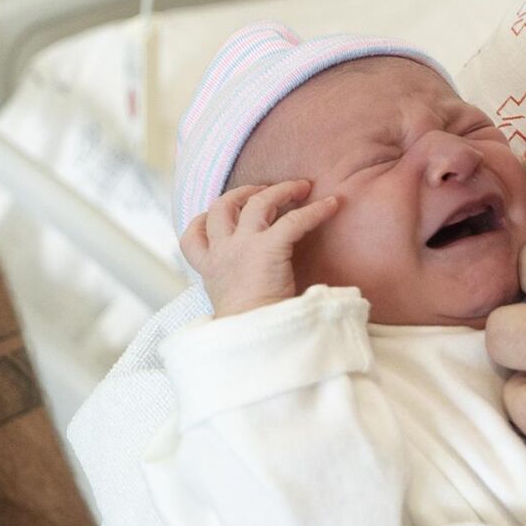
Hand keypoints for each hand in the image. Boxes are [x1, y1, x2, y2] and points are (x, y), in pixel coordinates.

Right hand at [180, 180, 341, 317]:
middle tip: (265, 190)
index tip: (217, 214)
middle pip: (222, 207)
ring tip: (301, 187)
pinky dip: (316, 209)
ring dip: (279, 190)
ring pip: (256, 202)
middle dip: (242, 192)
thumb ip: (236, 289)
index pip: (192, 236)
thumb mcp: (231, 305)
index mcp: (209, 269)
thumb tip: (254, 291)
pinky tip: (333, 205)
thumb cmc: (248, 329)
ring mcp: (242, 246)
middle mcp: (221, 252)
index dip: (203, 219)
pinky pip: (295, 219)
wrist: (251, 339)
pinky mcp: (268, 248)